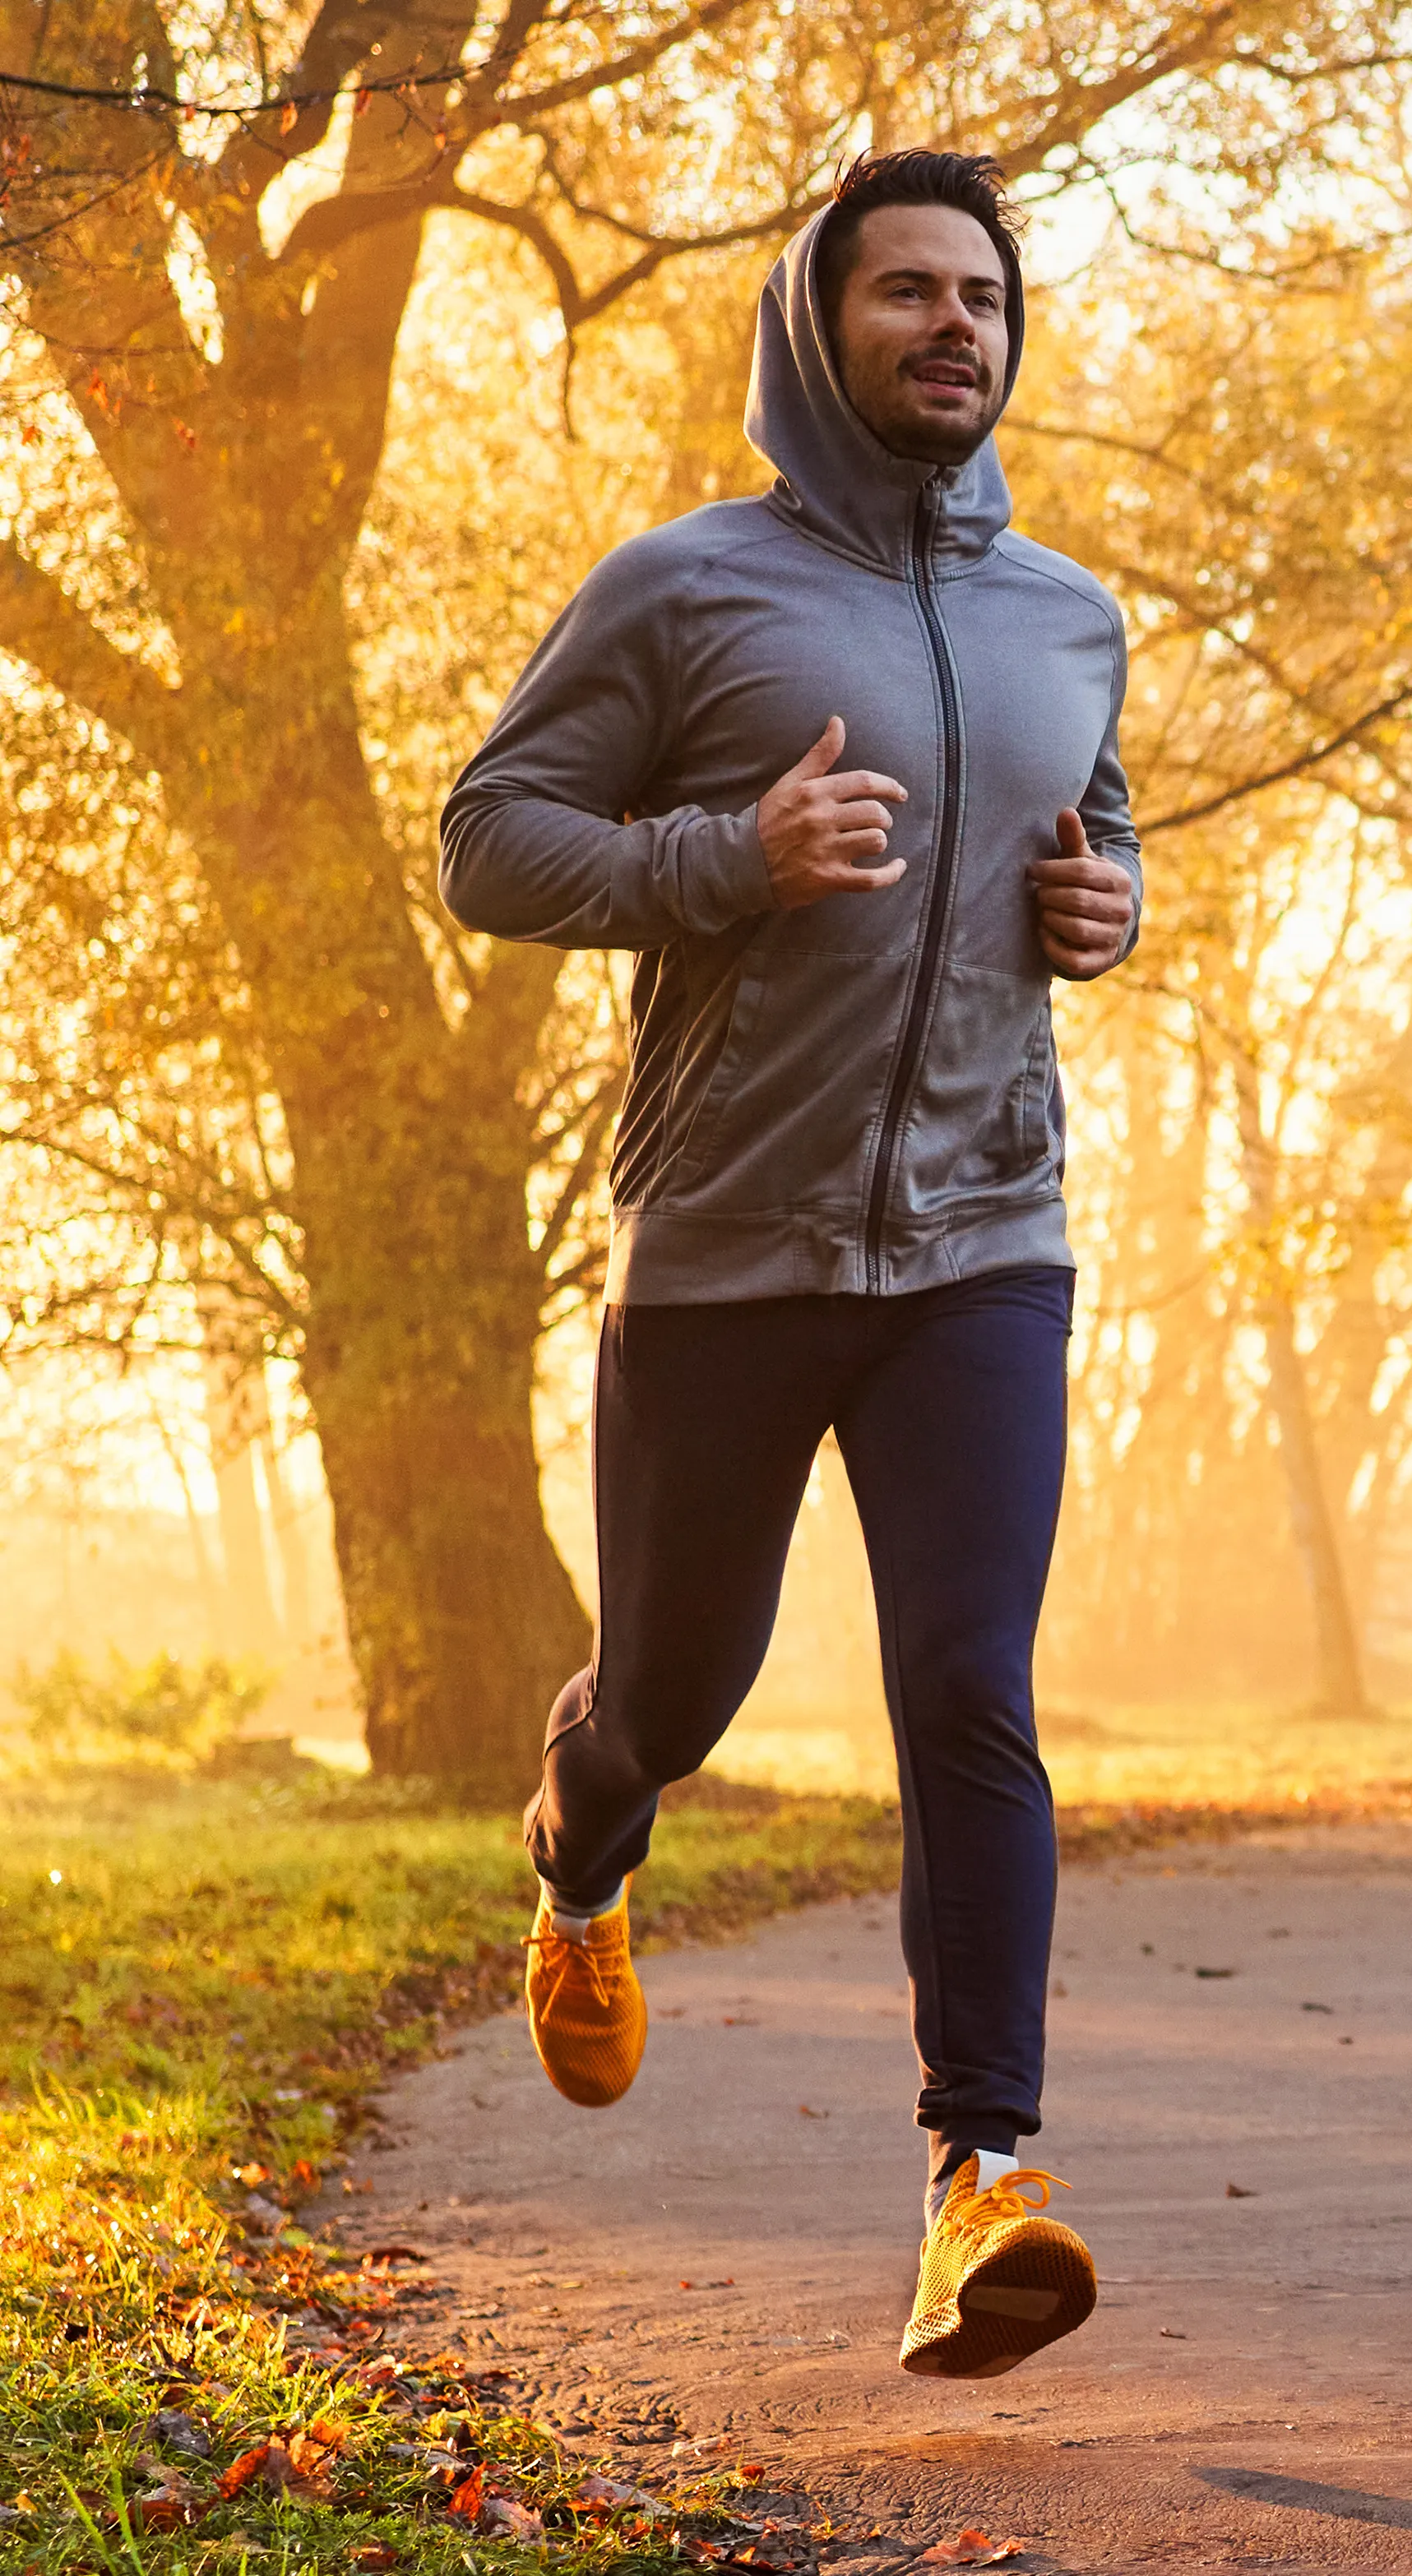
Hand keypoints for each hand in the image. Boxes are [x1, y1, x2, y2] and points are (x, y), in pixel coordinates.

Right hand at [757, 715, 907, 910]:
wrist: (742, 864)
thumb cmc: (769, 821)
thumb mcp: (790, 782)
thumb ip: (819, 755)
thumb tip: (838, 721)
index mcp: (814, 793)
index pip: (864, 782)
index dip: (889, 786)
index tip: (900, 794)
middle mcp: (821, 820)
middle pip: (874, 813)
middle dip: (883, 817)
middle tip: (879, 822)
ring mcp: (825, 851)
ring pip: (875, 841)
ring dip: (879, 841)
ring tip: (872, 842)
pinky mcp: (828, 879)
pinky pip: (871, 879)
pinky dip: (890, 874)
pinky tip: (896, 867)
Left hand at [1029, 809, 1134, 977]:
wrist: (1107, 923)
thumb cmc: (1087, 885)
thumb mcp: (1082, 861)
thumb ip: (1073, 838)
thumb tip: (1065, 811)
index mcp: (1119, 880)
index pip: (1082, 872)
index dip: (1052, 870)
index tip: (1033, 870)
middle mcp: (1122, 910)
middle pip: (1077, 900)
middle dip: (1049, 896)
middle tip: (1038, 893)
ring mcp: (1113, 937)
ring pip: (1076, 929)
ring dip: (1051, 919)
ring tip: (1043, 911)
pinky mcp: (1101, 961)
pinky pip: (1073, 960)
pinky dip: (1053, 946)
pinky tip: (1044, 932)